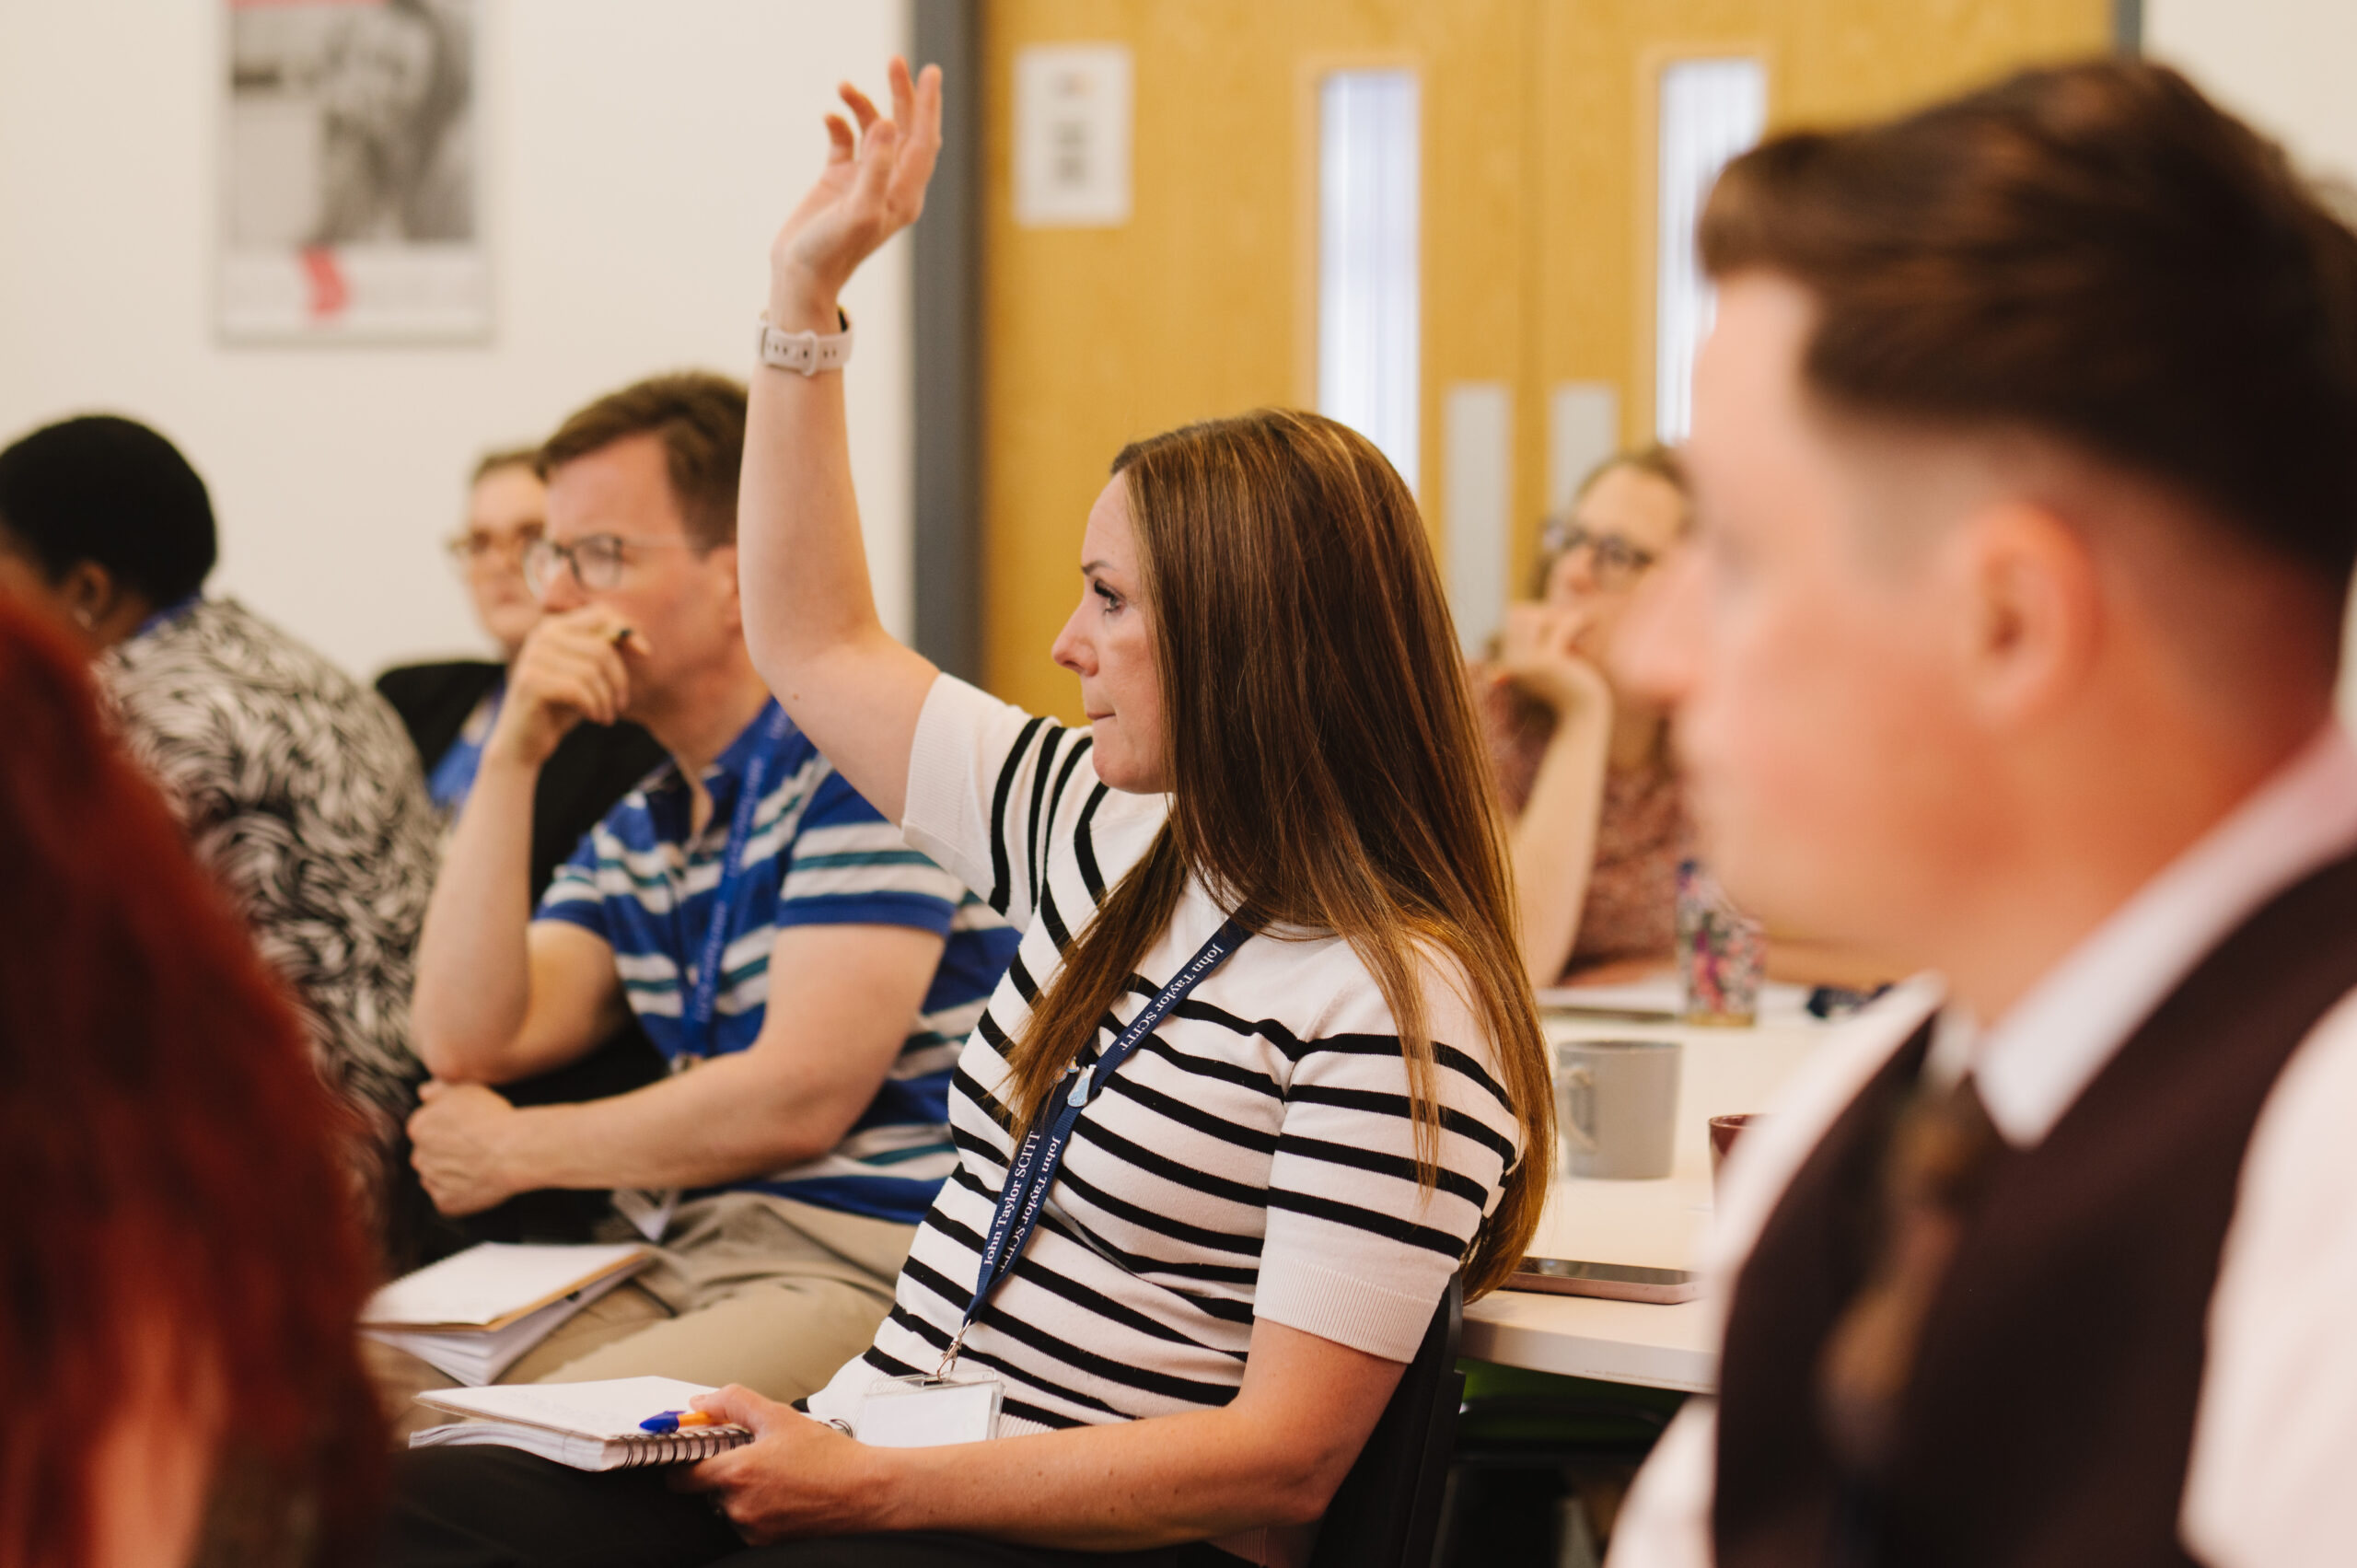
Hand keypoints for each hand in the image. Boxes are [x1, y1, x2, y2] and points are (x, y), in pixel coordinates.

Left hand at [407, 1080, 527, 1215]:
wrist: (512, 1150)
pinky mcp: (446, 1203)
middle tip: (472, 1147)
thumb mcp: (466, 1088)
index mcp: (418, 1127)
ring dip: (451, 1172)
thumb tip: (424, 1092)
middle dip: (445, 1152)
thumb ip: (439, 1090)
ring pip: (436, 1177)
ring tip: (478, 1164)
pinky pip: (447, 1199)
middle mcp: (419, 1156)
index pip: (424, 1129)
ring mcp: (431, 1181)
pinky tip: (478, 1181)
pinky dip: (459, 1193)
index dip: (447, 1129)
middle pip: (427, 1155)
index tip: (464, 1129)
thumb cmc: (492, 1118)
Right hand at [488, 607, 640, 767]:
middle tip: (619, 704)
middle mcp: (541, 636)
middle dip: (619, 680)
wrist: (524, 742)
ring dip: (607, 699)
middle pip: (601, 648)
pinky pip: (578, 689)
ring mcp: (534, 656)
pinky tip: (595, 718)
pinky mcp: (531, 681)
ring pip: (592, 671)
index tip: (645, 654)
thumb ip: (606, 655)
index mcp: (555, 627)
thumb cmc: (561, 708)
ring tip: (606, 715)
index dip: (626, 632)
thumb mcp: (588, 676)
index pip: (600, 614)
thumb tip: (642, 645)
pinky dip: (594, 706)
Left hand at [670, 1385, 885, 1543]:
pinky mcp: (764, 1542)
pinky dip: (756, 1506)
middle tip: (750, 1454)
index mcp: (736, 1473)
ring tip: (775, 1473)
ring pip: (726, 1504)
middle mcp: (738, 1506)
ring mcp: (750, 1528)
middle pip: (705, 1489)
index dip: (685, 1461)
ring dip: (740, 1489)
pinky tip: (782, 1491)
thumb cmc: (829, 1456)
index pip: (680, 1477)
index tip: (697, 1449)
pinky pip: (745, 1521)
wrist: (864, 1491)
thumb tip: (701, 1403)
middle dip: (720, 1471)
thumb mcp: (780, 1416)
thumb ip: (734, 1403)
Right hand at [768, 57, 942, 326]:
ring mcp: (863, 181)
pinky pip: (845, 142)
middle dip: (902, 95)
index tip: (930, 72)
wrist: (800, 277)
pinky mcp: (838, 181)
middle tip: (895, 60)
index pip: (924, 142)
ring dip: (863, 106)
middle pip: (905, 130)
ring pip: (874, 131)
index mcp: (904, 194)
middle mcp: (889, 185)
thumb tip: (885, 122)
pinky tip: (828, 116)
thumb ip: (874, 167)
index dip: (929, 107)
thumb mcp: (857, 210)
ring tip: (843, 86)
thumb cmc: (832, 252)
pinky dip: (839, 124)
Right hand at [1496, 602, 1612, 718]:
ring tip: (1583, 623)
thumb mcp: (1550, 658)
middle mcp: (1513, 662)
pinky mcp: (1549, 663)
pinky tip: (1589, 623)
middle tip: (1573, 622)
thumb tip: (1519, 608)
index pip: (1515, 617)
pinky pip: (1561, 627)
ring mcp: (1528, 663)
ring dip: (1562, 616)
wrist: (1584, 714)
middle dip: (1549, 612)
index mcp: (1510, 662)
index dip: (1538, 612)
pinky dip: (1577, 622)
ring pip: (1540, 617)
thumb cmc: (1571, 683)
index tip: (1562, 620)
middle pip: (1523, 613)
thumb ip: (1537, 636)